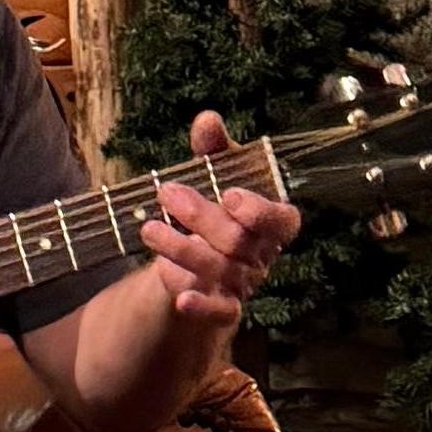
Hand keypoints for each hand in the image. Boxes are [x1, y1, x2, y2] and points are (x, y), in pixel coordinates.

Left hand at [140, 110, 299, 329]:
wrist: (197, 257)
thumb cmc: (215, 208)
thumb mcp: (213, 173)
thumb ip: (214, 149)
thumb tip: (207, 120)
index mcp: (271, 222)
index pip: (282, 221)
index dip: (260, 212)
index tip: (230, 194)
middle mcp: (262, 254)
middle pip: (239, 241)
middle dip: (202, 216)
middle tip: (167, 194)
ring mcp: (243, 282)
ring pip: (220, 269)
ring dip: (181, 249)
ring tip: (149, 229)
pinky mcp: (223, 306)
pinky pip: (219, 311)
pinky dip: (201, 306)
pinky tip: (181, 299)